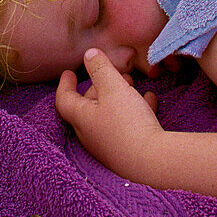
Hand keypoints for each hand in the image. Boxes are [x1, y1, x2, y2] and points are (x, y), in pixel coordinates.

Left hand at [55, 48, 163, 182]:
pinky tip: (149, 100)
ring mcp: (109, 145)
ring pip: (108, 115)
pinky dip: (134, 111)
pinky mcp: (127, 152)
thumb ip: (100, 69)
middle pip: (88, 107)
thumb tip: (88, 54)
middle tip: (111, 73)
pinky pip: (127, 126)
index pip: (64, 100)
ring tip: (132, 83)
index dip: (65, 85)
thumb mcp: (113, 87)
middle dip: (98, 87)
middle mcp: (91, 135)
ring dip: (118, 96)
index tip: (69, 73)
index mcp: (82, 118)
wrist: (153, 162)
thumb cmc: (127, 122)